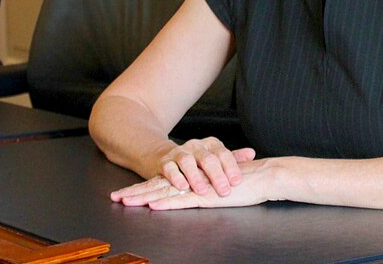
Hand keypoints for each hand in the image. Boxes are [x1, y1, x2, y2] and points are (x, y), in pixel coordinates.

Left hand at [110, 160, 275, 209]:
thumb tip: (199, 188)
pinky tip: (152, 205)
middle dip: (137, 192)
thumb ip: (209, 184)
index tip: (129, 192)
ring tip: (126, 201)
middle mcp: (194, 180)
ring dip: (144, 197)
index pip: (166, 181)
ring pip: (166, 192)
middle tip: (117, 196)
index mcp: (195, 177)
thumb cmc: (247, 182)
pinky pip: (182, 200)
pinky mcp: (207, 196)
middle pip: (160, 185)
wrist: (265, 177)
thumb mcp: (222, 184)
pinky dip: (166, 202)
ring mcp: (199, 187)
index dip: (146, 186)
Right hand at [148, 137, 255, 196]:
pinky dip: (176, 177)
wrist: (164, 155)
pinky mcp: (164, 161)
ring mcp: (179, 152)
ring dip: (196, 177)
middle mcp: (196, 146)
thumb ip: (233, 158)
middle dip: (217, 176)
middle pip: (208, 158)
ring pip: (188, 162)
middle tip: (224, 191)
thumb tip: (252, 153)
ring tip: (202, 190)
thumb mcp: (214, 158)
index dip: (231, 168)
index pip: (224, 154)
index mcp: (211, 145)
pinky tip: (182, 186)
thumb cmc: (195, 161)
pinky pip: (170, 168)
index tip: (237, 182)